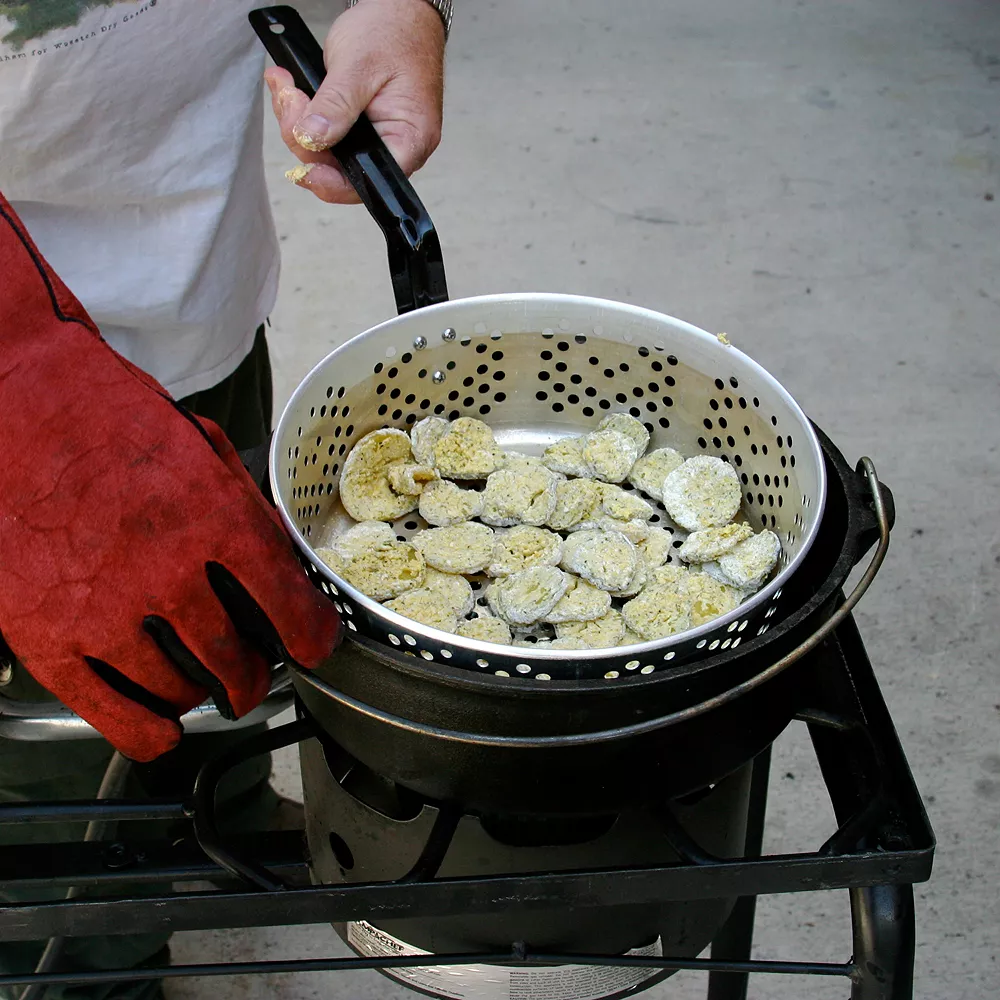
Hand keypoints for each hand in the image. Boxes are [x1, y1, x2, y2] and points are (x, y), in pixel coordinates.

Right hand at [0, 193, 341, 760]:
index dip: (313, 635)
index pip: (287, 603)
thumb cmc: (105, 414)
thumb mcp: (198, 445)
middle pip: (234, 660)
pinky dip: (147, 731)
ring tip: (203, 688)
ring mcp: (103, 609)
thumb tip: (277, 558)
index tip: (316, 645)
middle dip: (254, 678)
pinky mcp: (46, 635)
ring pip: (178, 689)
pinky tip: (165, 730)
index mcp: (213, 518)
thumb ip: (242, 507)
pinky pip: (110, 710)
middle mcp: (165, 570)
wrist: (13, 400)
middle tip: (252, 677)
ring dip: (202, 696)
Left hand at [265, 0, 444, 203]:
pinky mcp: (360, 128)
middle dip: (305, 138)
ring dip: (298, 122)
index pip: (368, 182)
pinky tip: (294, 89)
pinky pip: (327, 135)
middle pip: (341, 169)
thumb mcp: (358, 66)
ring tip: (287, 84)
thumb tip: (312, 139)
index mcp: (409, 140)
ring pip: (327, 152)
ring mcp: (377, 138)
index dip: (332, 181)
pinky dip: (305, 114)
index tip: (303, 167)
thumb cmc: (393, 31)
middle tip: (289, 96)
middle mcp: (396, 147)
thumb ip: (335, 106)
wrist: (398, 8)